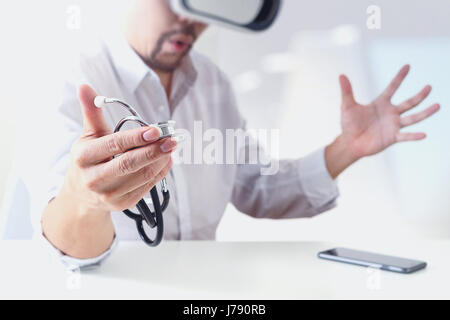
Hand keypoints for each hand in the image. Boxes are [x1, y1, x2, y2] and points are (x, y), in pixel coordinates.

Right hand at [66, 84, 176, 212]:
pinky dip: (160, 173)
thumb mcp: (87, 136)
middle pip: (129, 164)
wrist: (81, 196)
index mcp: (84, 157)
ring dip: (161, 161)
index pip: (114, 145)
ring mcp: (109, 194)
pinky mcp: (122, 204)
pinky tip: (167, 161)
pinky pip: (147, 187)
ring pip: (141, 176)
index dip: (136, 138)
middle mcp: (94, 178)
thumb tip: (84, 85)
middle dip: (154, 151)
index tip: (156, 130)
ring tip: (171, 147)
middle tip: (172, 140)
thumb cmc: (88, 160)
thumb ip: (91, 112)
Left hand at [326, 65, 439, 178]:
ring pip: (413, 117)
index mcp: (381, 103)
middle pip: (409, 102)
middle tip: (429, 87)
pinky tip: (424, 134)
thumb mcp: (347, 106)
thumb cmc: (349, 124)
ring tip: (437, 105)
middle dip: (420, 95)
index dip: (399, 77)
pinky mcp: (392, 137)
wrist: (350, 142)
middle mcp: (390, 113)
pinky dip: (414, 136)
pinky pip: (406, 136)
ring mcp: (393, 125)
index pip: (392, 87)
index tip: (407, 66)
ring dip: (425, 112)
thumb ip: (347, 91)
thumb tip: (341, 75)